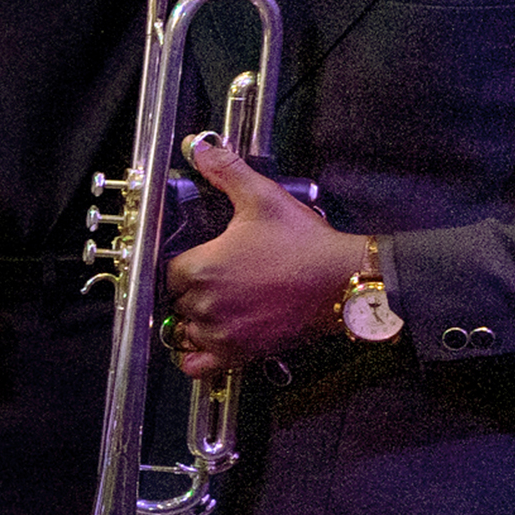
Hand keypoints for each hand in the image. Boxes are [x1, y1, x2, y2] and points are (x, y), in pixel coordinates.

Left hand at [161, 137, 360, 376]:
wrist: (346, 280)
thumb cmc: (305, 242)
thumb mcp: (262, 198)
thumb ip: (226, 171)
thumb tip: (201, 147)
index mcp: (199, 267)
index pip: (168, 271)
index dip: (182, 266)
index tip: (199, 262)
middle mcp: (203, 303)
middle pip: (176, 301)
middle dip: (190, 293)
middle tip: (217, 282)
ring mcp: (221, 332)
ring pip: (186, 332)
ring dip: (194, 323)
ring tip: (218, 309)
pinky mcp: (241, 354)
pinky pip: (199, 366)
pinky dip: (196, 359)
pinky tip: (207, 345)